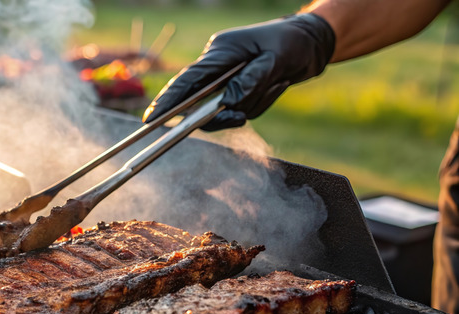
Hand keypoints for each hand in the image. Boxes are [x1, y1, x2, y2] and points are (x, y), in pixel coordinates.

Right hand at [142, 13, 334, 130]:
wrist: (312, 43)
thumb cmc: (292, 44)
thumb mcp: (276, 60)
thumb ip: (251, 80)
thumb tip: (228, 103)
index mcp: (220, 52)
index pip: (188, 80)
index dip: (168, 100)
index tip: (151, 119)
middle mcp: (218, 65)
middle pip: (202, 99)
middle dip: (217, 112)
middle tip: (237, 117)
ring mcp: (226, 78)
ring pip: (225, 108)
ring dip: (251, 104)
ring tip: (276, 83)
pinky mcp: (237, 88)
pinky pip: (241, 109)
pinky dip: (259, 104)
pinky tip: (277, 84)